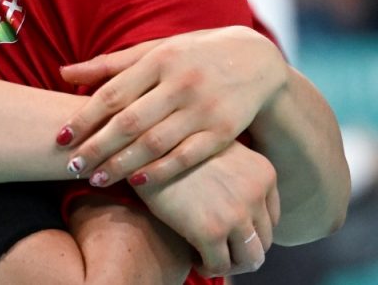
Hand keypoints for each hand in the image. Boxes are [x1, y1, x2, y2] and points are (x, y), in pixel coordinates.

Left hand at [55, 26, 286, 185]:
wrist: (257, 60)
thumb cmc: (192, 54)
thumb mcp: (154, 50)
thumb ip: (110, 65)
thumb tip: (63, 73)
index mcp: (158, 60)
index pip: (113, 93)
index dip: (84, 117)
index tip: (59, 138)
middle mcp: (180, 84)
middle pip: (130, 122)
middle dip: (97, 147)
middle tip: (71, 167)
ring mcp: (203, 109)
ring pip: (155, 143)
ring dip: (122, 165)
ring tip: (96, 179)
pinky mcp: (223, 131)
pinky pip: (187, 156)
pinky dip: (161, 171)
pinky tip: (137, 183)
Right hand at [137, 141, 279, 276]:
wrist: (143, 148)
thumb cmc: (172, 146)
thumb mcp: (215, 148)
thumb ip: (233, 170)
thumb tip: (231, 196)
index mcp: (263, 172)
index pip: (270, 218)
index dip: (248, 229)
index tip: (227, 231)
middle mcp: (257, 193)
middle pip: (263, 240)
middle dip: (240, 249)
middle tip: (217, 248)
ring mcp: (236, 213)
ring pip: (249, 259)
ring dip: (229, 263)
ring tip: (207, 257)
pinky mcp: (211, 231)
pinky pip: (219, 266)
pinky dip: (208, 268)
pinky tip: (194, 258)